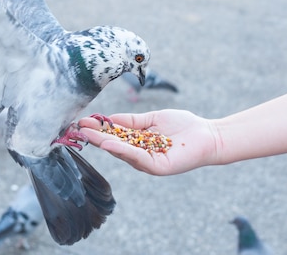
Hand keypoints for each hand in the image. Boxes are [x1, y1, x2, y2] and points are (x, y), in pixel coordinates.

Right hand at [79, 109, 218, 175]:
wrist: (208, 135)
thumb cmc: (184, 125)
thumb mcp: (152, 119)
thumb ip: (132, 121)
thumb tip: (110, 118)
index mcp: (138, 143)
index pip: (115, 135)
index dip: (100, 128)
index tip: (84, 120)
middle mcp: (140, 155)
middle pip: (114, 145)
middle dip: (96, 136)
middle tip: (78, 128)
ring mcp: (148, 163)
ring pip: (122, 152)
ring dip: (104, 142)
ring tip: (88, 133)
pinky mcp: (157, 167)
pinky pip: (137, 158)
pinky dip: (122, 150)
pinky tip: (110, 143)